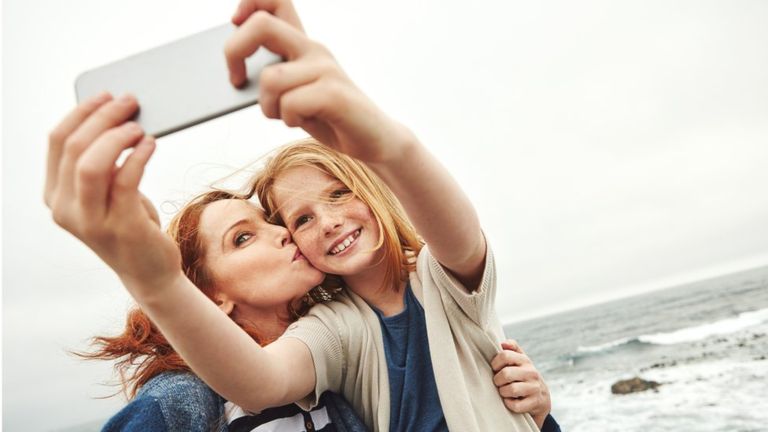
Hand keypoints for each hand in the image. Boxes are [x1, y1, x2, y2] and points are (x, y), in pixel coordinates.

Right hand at [44, 93, 181, 292]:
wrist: (149, 270)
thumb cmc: (129, 222)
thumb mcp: (108, 191)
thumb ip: (101, 162)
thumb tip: (117, 117)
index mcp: (55, 194)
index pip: (57, 141)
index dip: (82, 112)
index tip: (106, 95)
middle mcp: (65, 208)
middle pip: (75, 147)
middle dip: (104, 117)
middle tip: (130, 102)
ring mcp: (91, 221)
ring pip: (91, 164)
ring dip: (117, 136)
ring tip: (139, 127)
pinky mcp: (121, 227)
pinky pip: (125, 181)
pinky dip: (138, 156)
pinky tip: (151, 144)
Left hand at [225, 0, 412, 163]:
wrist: (374, 140)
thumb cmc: (328, 118)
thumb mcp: (293, 93)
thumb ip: (271, 77)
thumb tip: (235, 76)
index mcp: (302, 44)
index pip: (275, 1)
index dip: (249, 3)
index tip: (235, 24)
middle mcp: (313, 49)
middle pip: (261, 25)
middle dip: (234, 51)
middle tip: (236, 80)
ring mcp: (325, 69)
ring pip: (271, 79)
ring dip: (268, 106)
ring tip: (285, 115)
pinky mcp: (334, 94)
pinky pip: (290, 103)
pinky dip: (288, 118)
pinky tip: (301, 121)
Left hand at [491, 340, 551, 428]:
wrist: (541, 398)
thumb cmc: (524, 376)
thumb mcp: (520, 360)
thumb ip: (512, 349)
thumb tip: (502, 343)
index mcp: (525, 360)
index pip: (505, 355)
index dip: (495, 363)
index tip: (495, 368)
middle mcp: (532, 372)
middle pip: (505, 374)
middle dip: (497, 380)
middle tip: (498, 382)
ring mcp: (534, 388)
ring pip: (510, 390)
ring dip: (503, 392)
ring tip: (504, 391)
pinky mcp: (535, 402)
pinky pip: (515, 405)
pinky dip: (509, 404)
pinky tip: (511, 401)